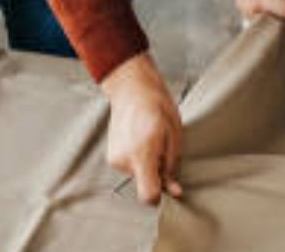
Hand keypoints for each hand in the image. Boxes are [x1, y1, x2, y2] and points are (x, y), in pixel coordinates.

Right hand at [100, 54, 184, 203]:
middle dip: (157, 172)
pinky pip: (130, 167)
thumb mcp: (174, 137)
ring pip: (138, 176)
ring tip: (149, 140)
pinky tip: (139, 139)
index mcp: (142, 154)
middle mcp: (124, 160)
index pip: (148, 195)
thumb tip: (173, 191)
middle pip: (145, 184)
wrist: (132, 89)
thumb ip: (171, 167)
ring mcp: (114, 159)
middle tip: (161, 148)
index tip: (168, 185)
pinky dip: (137, 159)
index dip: (161, 195)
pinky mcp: (110, 157)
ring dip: (147, 164)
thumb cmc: (157, 106)